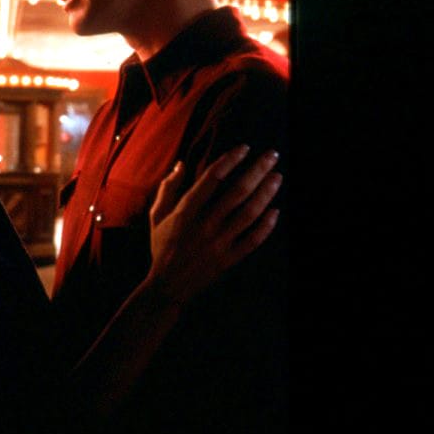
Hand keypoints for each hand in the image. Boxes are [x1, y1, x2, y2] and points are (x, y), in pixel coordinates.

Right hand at [145, 147, 280, 306]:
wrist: (167, 285)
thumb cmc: (161, 246)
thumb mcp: (156, 215)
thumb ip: (168, 188)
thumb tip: (181, 164)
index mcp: (186, 211)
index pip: (212, 178)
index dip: (230, 160)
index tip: (245, 148)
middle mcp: (205, 224)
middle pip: (237, 192)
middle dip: (257, 170)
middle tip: (272, 155)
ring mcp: (219, 243)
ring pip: (249, 214)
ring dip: (266, 193)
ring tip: (277, 177)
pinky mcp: (229, 259)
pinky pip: (252, 240)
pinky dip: (266, 226)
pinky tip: (276, 211)